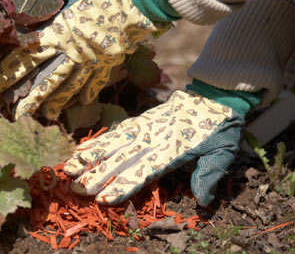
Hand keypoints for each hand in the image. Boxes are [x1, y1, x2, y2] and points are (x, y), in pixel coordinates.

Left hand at [0, 0, 173, 118]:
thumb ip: (54, 1)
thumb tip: (37, 7)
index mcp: (58, 32)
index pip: (26, 58)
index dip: (8, 74)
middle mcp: (72, 51)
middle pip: (46, 80)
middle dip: (29, 99)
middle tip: (15, 114)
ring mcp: (92, 60)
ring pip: (70, 87)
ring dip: (56, 103)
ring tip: (45, 116)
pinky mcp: (110, 61)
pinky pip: (96, 81)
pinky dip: (89, 93)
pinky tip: (82, 104)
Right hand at [64, 90, 243, 206]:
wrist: (214, 95)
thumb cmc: (219, 127)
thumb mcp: (223, 151)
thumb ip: (209, 173)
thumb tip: (202, 200)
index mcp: (173, 149)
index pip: (143, 170)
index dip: (122, 184)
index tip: (102, 197)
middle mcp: (154, 138)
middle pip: (122, 158)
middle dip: (98, 174)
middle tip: (76, 187)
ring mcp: (145, 127)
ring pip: (114, 143)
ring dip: (92, 155)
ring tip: (71, 167)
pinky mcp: (142, 120)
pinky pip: (118, 131)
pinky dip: (100, 140)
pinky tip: (85, 148)